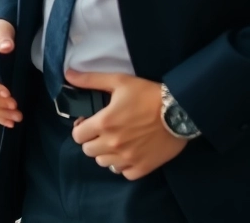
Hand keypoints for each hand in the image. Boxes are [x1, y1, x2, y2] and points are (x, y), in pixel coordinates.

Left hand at [68, 70, 188, 180]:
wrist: (181, 111)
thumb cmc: (148, 94)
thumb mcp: (119, 81)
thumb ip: (91, 80)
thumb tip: (68, 75)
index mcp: (104, 123)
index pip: (77, 136)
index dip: (81, 129)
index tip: (89, 125)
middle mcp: (113, 143)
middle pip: (88, 151)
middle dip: (92, 141)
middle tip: (103, 133)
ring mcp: (128, 157)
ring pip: (104, 163)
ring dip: (106, 154)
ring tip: (116, 143)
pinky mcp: (144, 167)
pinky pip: (124, 173)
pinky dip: (124, 166)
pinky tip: (129, 154)